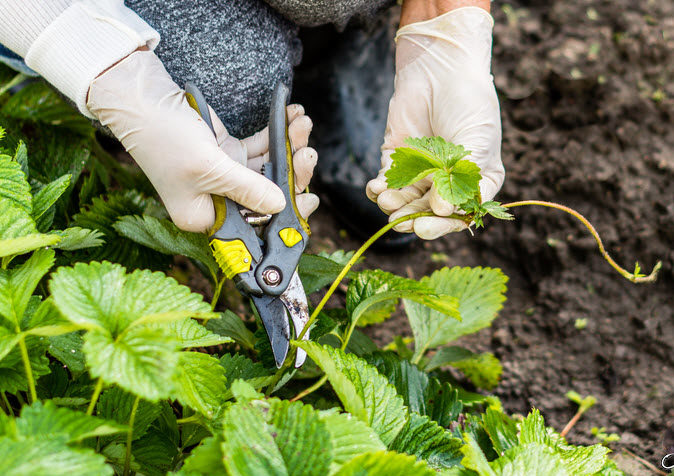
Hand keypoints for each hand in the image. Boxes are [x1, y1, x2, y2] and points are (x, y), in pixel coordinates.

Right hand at [87, 50, 317, 232]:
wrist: (143, 98)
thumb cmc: (164, 138)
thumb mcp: (209, 168)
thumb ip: (248, 188)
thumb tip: (281, 205)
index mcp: (205, 217)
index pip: (253, 227)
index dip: (283, 217)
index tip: (307, 201)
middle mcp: (216, 201)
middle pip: (267, 197)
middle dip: (291, 175)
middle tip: (308, 155)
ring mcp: (224, 176)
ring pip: (267, 169)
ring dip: (288, 147)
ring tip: (302, 125)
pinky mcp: (227, 152)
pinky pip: (259, 148)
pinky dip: (276, 135)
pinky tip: (291, 116)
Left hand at [366, 7, 503, 239]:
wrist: (440, 67)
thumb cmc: (468, 102)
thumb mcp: (478, 140)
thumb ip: (463, 177)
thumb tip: (442, 210)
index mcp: (475, 182)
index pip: (460, 214)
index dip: (443, 225)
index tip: (425, 227)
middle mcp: (448, 182)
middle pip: (430, 212)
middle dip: (414, 219)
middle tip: (401, 222)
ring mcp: (421, 172)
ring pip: (406, 201)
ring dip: (395, 206)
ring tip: (387, 202)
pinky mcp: (396, 160)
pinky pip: (386, 183)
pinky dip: (378, 189)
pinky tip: (375, 189)